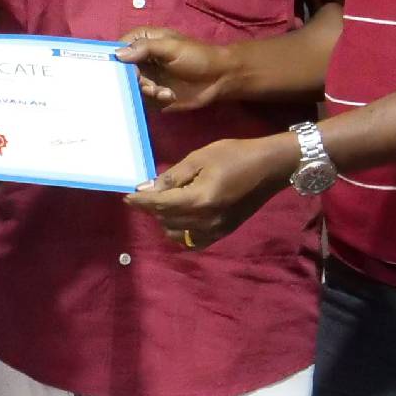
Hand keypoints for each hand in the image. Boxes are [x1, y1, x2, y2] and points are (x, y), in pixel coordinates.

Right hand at [116, 27, 237, 110]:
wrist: (219, 78)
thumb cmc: (197, 56)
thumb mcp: (171, 47)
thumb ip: (145, 48)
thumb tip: (118, 54)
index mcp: (143, 42)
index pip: (118, 48)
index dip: (114, 59)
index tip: (115, 70)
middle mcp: (141, 60)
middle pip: (121, 72)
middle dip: (132, 80)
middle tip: (145, 84)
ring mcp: (147, 78)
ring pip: (131, 88)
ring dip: (145, 91)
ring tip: (162, 91)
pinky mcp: (154, 95)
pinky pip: (143, 101)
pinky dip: (154, 100)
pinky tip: (168, 96)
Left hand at [123, 134, 297, 248]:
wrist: (269, 167)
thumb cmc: (234, 154)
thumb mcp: (200, 157)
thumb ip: (172, 175)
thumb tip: (148, 188)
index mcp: (199, 200)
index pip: (159, 205)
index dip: (140, 202)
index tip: (126, 196)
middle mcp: (206, 220)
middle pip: (166, 220)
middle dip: (152, 207)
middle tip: (149, 191)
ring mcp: (216, 230)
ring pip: (177, 233)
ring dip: (166, 219)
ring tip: (167, 202)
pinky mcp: (223, 233)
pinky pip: (194, 241)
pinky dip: (182, 232)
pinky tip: (181, 217)